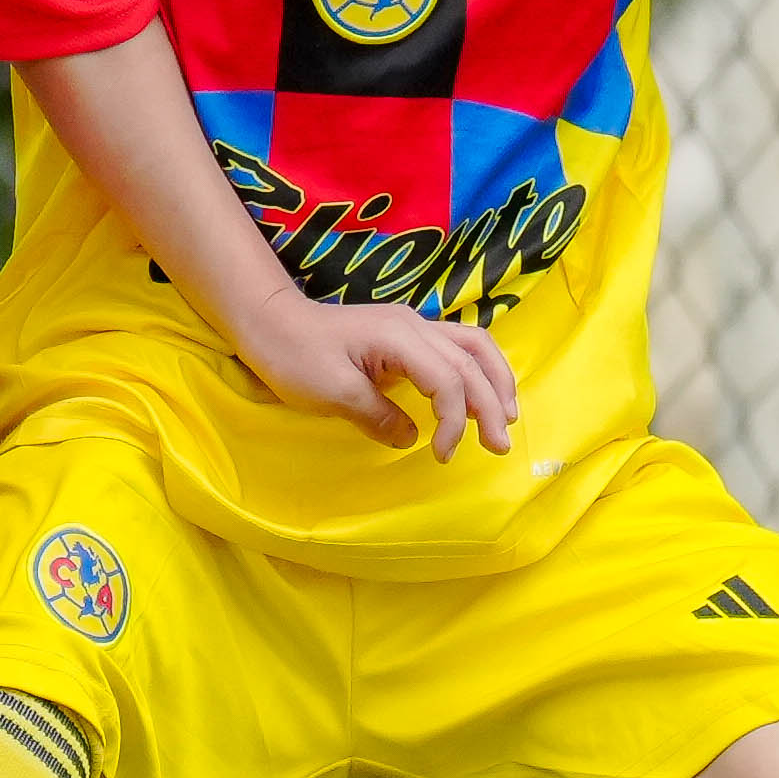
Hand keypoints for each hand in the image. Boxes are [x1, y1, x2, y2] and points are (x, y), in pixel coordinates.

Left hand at [237, 296, 521, 460]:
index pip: (448, 379)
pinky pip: (458, 347)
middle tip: (500, 447)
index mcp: (399, 337)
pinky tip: (482, 394)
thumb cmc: (294, 356)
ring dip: (496, 381)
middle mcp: (415, 325)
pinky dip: (478, 371)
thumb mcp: (332, 393)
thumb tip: (412, 438)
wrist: (270, 322)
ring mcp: (413, 326)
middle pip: (472, 361)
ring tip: (508, 417)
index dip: (454, 421)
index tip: (442, 455)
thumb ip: (377, 416)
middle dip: (492, 405)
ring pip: (474, 346)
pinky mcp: (407, 335)